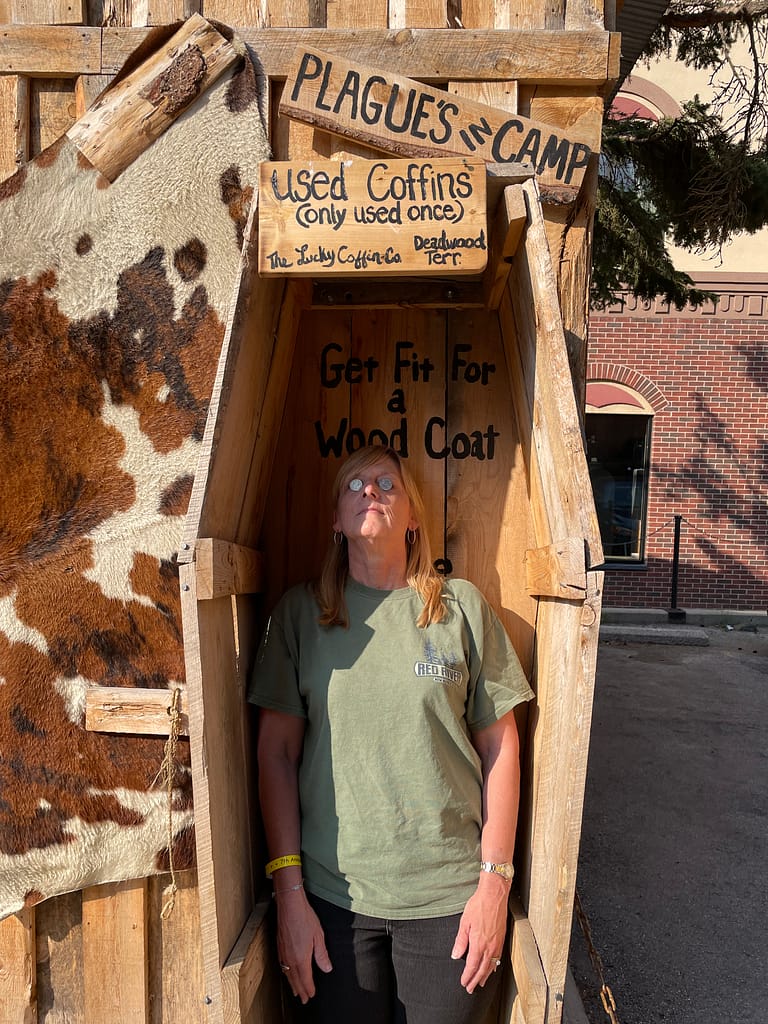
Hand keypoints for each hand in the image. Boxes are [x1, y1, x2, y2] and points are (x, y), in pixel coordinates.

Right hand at [275, 891, 332, 1002]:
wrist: (289, 905)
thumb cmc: (305, 917)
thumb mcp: (319, 936)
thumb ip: (322, 955)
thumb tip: (327, 968)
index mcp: (301, 958)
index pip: (306, 979)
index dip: (309, 989)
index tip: (311, 996)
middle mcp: (290, 958)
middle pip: (295, 979)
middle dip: (300, 990)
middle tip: (304, 1000)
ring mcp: (283, 952)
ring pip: (287, 974)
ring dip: (292, 984)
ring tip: (295, 991)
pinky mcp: (279, 945)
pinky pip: (282, 965)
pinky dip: (286, 973)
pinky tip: (287, 972)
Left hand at [451, 874, 508, 992]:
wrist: (494, 895)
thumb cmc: (479, 906)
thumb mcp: (464, 922)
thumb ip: (460, 941)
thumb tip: (455, 955)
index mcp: (478, 943)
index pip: (472, 966)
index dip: (467, 976)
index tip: (464, 983)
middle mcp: (489, 946)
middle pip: (482, 969)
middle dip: (476, 980)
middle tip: (471, 989)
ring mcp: (497, 943)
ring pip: (491, 965)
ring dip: (485, 976)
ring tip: (480, 982)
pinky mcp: (501, 939)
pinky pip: (498, 958)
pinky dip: (493, 966)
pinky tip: (492, 968)